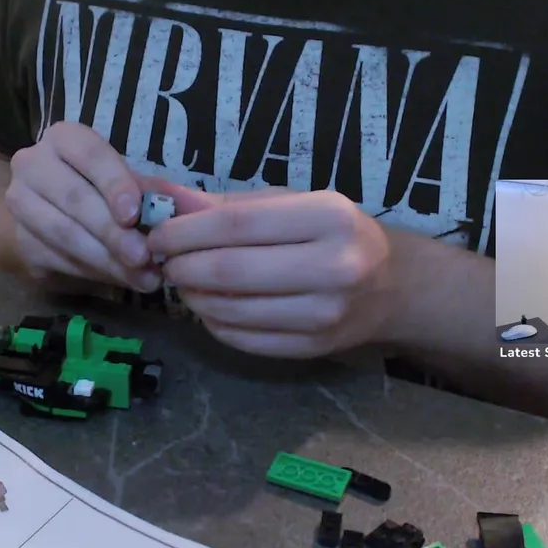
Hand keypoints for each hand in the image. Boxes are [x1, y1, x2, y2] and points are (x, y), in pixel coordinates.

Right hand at [5, 122, 159, 291]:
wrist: (43, 208)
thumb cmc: (95, 186)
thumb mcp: (119, 178)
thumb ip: (143, 190)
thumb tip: (172, 208)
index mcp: (63, 138)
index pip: (90, 155)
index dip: (114, 184)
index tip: (134, 214)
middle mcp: (32, 164)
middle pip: (75, 199)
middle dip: (113, 233)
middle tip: (145, 257)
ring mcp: (19, 202)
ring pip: (65, 235)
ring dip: (107, 261)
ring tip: (141, 278)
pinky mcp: (19, 240)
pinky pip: (58, 260)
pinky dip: (93, 273)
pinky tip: (121, 280)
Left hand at [146, 189, 392, 357]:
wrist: (390, 286)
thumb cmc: (331, 234)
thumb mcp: (289, 204)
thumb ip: (225, 204)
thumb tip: (162, 199)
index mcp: (328, 217)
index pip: (235, 224)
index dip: (184, 232)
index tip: (156, 235)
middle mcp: (333, 266)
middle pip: (230, 270)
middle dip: (182, 266)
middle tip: (164, 262)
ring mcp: (326, 313)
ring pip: (232, 311)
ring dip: (193, 297)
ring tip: (184, 283)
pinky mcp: (315, 348)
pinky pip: (244, 340)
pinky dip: (214, 323)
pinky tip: (210, 307)